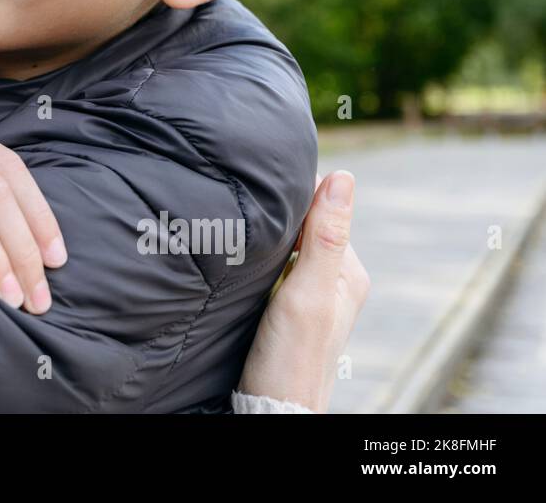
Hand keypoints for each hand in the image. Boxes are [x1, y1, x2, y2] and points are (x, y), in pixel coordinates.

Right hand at [237, 170, 369, 411]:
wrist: (273, 409)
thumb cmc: (291, 357)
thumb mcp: (307, 290)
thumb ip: (325, 236)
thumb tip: (343, 176)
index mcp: (349, 272)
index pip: (322, 210)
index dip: (291, 196)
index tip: (258, 186)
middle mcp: (336, 282)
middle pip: (305, 229)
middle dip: (276, 217)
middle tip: (239, 209)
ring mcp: (314, 297)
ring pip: (288, 249)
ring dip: (266, 239)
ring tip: (237, 233)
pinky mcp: (292, 310)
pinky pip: (277, 270)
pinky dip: (260, 260)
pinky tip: (242, 263)